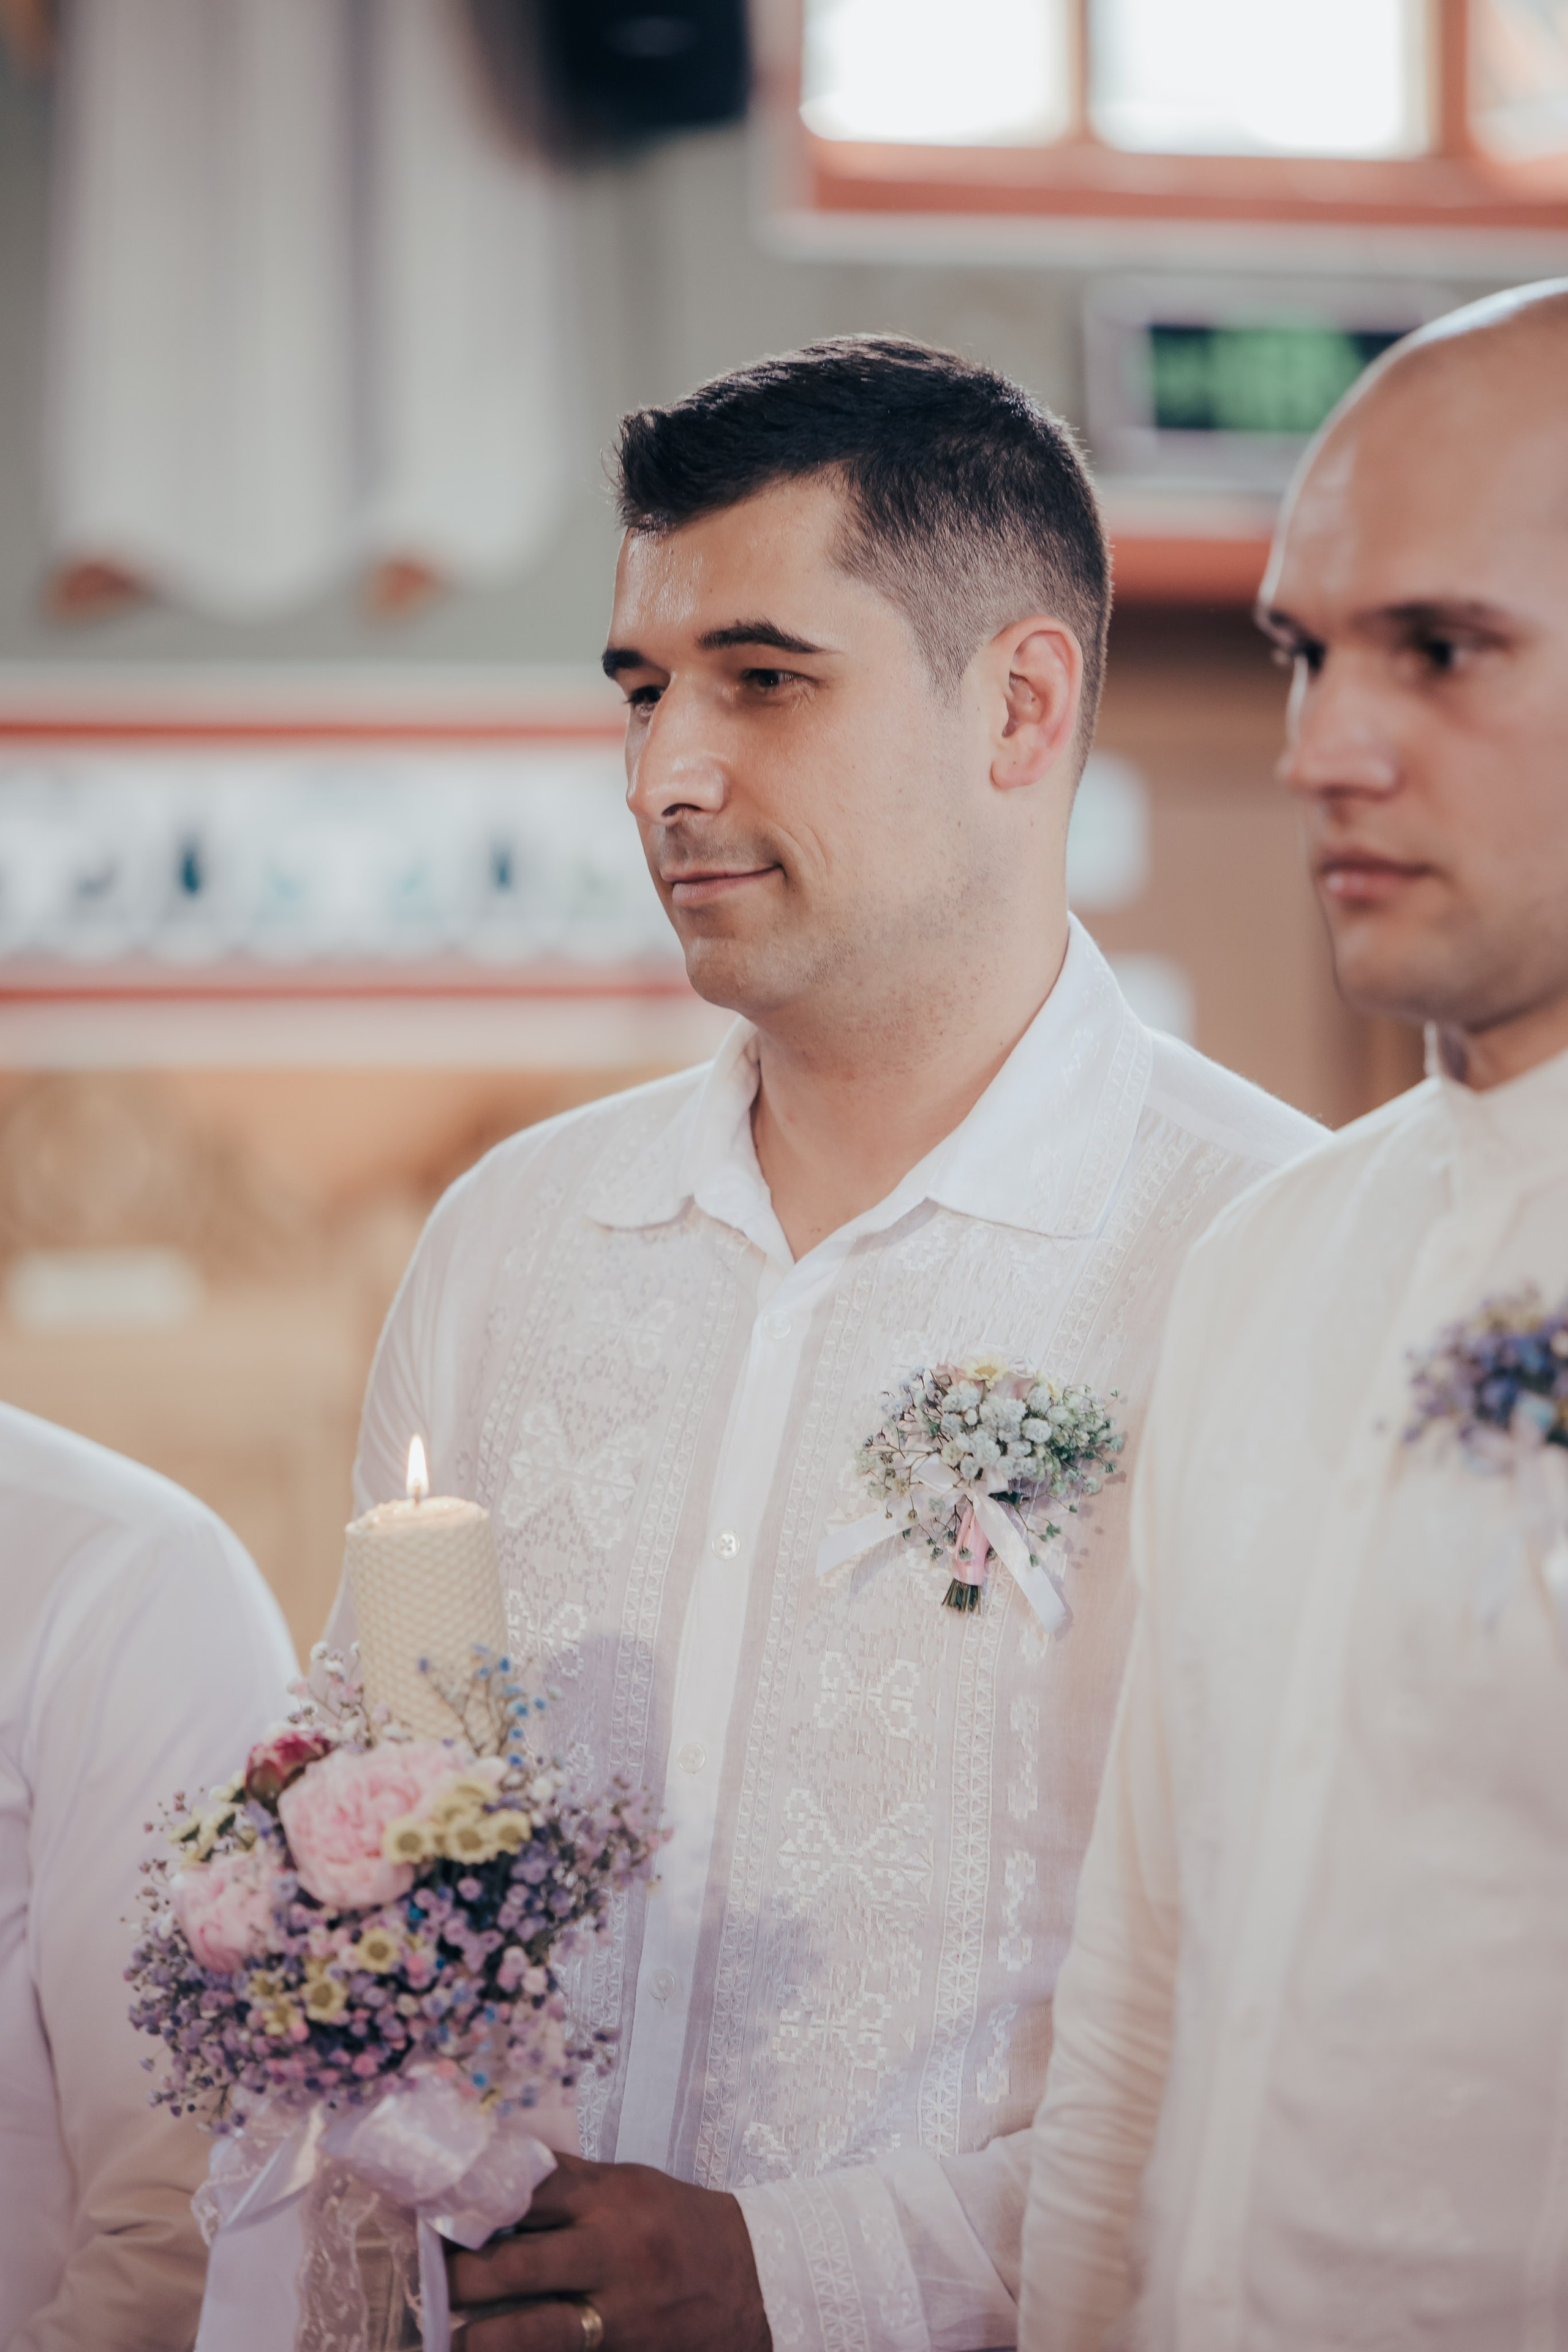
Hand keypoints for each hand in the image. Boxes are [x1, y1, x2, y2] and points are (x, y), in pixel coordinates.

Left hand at [446, 2150, 772, 2351]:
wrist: (760, 2281)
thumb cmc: (683, 2225)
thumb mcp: (634, 2186)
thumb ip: (571, 2183)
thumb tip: (497, 2170)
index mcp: (611, 2196)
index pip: (527, 2189)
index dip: (470, 2196)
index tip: (426, 2205)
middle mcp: (612, 2250)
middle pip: (516, 2263)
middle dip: (459, 2276)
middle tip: (420, 2280)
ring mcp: (620, 2311)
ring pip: (533, 2330)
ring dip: (479, 2338)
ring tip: (443, 2338)